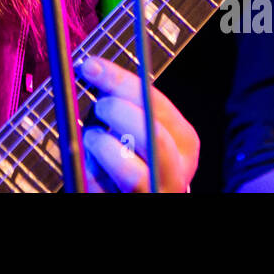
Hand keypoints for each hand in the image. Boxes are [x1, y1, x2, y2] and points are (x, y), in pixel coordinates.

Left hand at [74, 56, 198, 191]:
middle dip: (119, 113)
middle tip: (99, 105)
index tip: (92, 67)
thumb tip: (92, 67)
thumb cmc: (136, 159)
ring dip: (103, 147)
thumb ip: (125, 102)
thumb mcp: (141, 129)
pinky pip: (102, 190)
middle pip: (153, 137)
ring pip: (131, 173)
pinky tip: (90, 167)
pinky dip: (90, 173)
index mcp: (183, 145)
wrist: (135, 195)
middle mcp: (174, 174)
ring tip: (93, 139)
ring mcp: (153, 194)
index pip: (158, 105)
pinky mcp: (126, 206)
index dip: (121, 81)